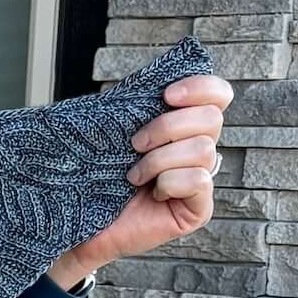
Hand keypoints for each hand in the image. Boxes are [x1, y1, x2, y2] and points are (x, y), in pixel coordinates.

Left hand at [60, 69, 230, 276]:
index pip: (218, 95)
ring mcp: (201, 180)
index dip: (201, 88)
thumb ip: (142, 105)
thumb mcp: (118, 131)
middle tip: (135, 143)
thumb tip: (159, 77)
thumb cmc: (96, 174)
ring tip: (134, 175)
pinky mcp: (198, 209)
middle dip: (168, 126)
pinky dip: (170, 182)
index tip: (167, 94)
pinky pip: (199, 181)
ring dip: (159, 160)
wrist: (79, 220)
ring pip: (202, 149)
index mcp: (185, 126)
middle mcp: (199, 150)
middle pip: (210, 118)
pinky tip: (152, 194)